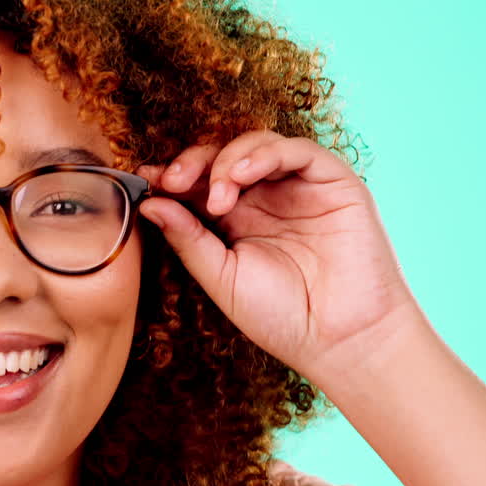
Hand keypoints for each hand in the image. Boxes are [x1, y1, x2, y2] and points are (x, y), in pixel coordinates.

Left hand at [137, 130, 421, 377]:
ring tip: (216, 199)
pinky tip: (241, 177)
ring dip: (226, 162)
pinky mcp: (334, 183)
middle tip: (173, 181)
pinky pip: (296, 150)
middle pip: (223, 157)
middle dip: (194, 163)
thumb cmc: (282, 317)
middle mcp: (268, 198)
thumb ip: (188, 238)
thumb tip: (149, 203)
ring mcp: (300, 188)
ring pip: (256, 145)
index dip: (174, 176)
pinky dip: (264, 154)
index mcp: (239, 220)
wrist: (340, 340)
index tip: (146, 180)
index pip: (201, 182)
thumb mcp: (221, 276)